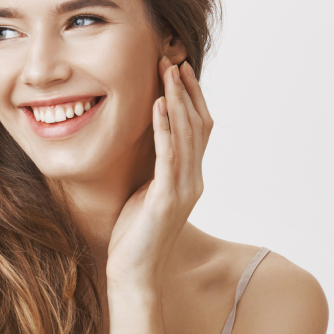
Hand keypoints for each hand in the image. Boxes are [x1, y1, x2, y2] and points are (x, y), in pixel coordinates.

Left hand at [105, 57, 213, 289]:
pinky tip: (157, 106)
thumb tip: (148, 146)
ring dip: (177, 100)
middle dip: (186, 90)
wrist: (135, 274)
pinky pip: (169, 156)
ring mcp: (183, 189)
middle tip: (173, 60)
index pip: (198, 129)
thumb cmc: (135, 237)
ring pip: (188, 135)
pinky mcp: (167, 198)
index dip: (191, 98)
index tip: (178, 70)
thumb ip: (153, 170)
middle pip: (198, 125)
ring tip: (167, 72)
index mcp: (189, 178)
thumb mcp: (145, 194)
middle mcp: (193, 180)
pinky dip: (164, 128)